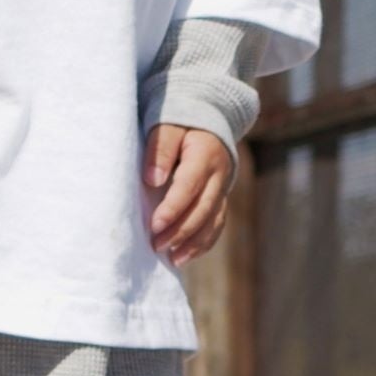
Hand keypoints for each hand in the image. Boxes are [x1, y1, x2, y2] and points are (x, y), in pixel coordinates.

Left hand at [145, 125, 233, 265]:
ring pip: (213, 221)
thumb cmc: (180, 121)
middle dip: (180, 231)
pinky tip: (185, 256)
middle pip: (202, 209)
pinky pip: (217, 224)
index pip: (189, 187)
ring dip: (193, 243)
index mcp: (205, 155)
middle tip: (156, 246)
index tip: (154, 226)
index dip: (172, 209)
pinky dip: (203, 242)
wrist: (208, 115)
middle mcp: (219, 175)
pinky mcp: (221, 197)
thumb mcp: (166, 125)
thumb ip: (160, 150)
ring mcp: (223, 188)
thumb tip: (153, 180)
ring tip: (173, 259)